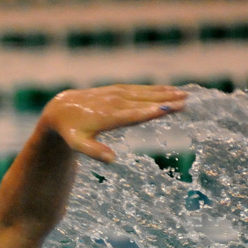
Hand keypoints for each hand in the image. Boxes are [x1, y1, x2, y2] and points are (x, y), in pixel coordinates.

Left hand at [40, 84, 186, 162]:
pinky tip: (168, 89)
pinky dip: (155, 88)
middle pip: (143, 101)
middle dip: (164, 100)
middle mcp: (113, 102)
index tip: (167, 110)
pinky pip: (139, 88)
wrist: (61, 110)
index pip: (132, 114)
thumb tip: (112, 160)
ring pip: (144, 92)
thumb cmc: (71, 132)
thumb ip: (94, 151)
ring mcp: (116, 93)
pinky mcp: (117, 89)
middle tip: (185, 101)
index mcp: (106, 116)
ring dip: (164, 92)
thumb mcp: (78, 145)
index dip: (149, 112)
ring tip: (184, 94)